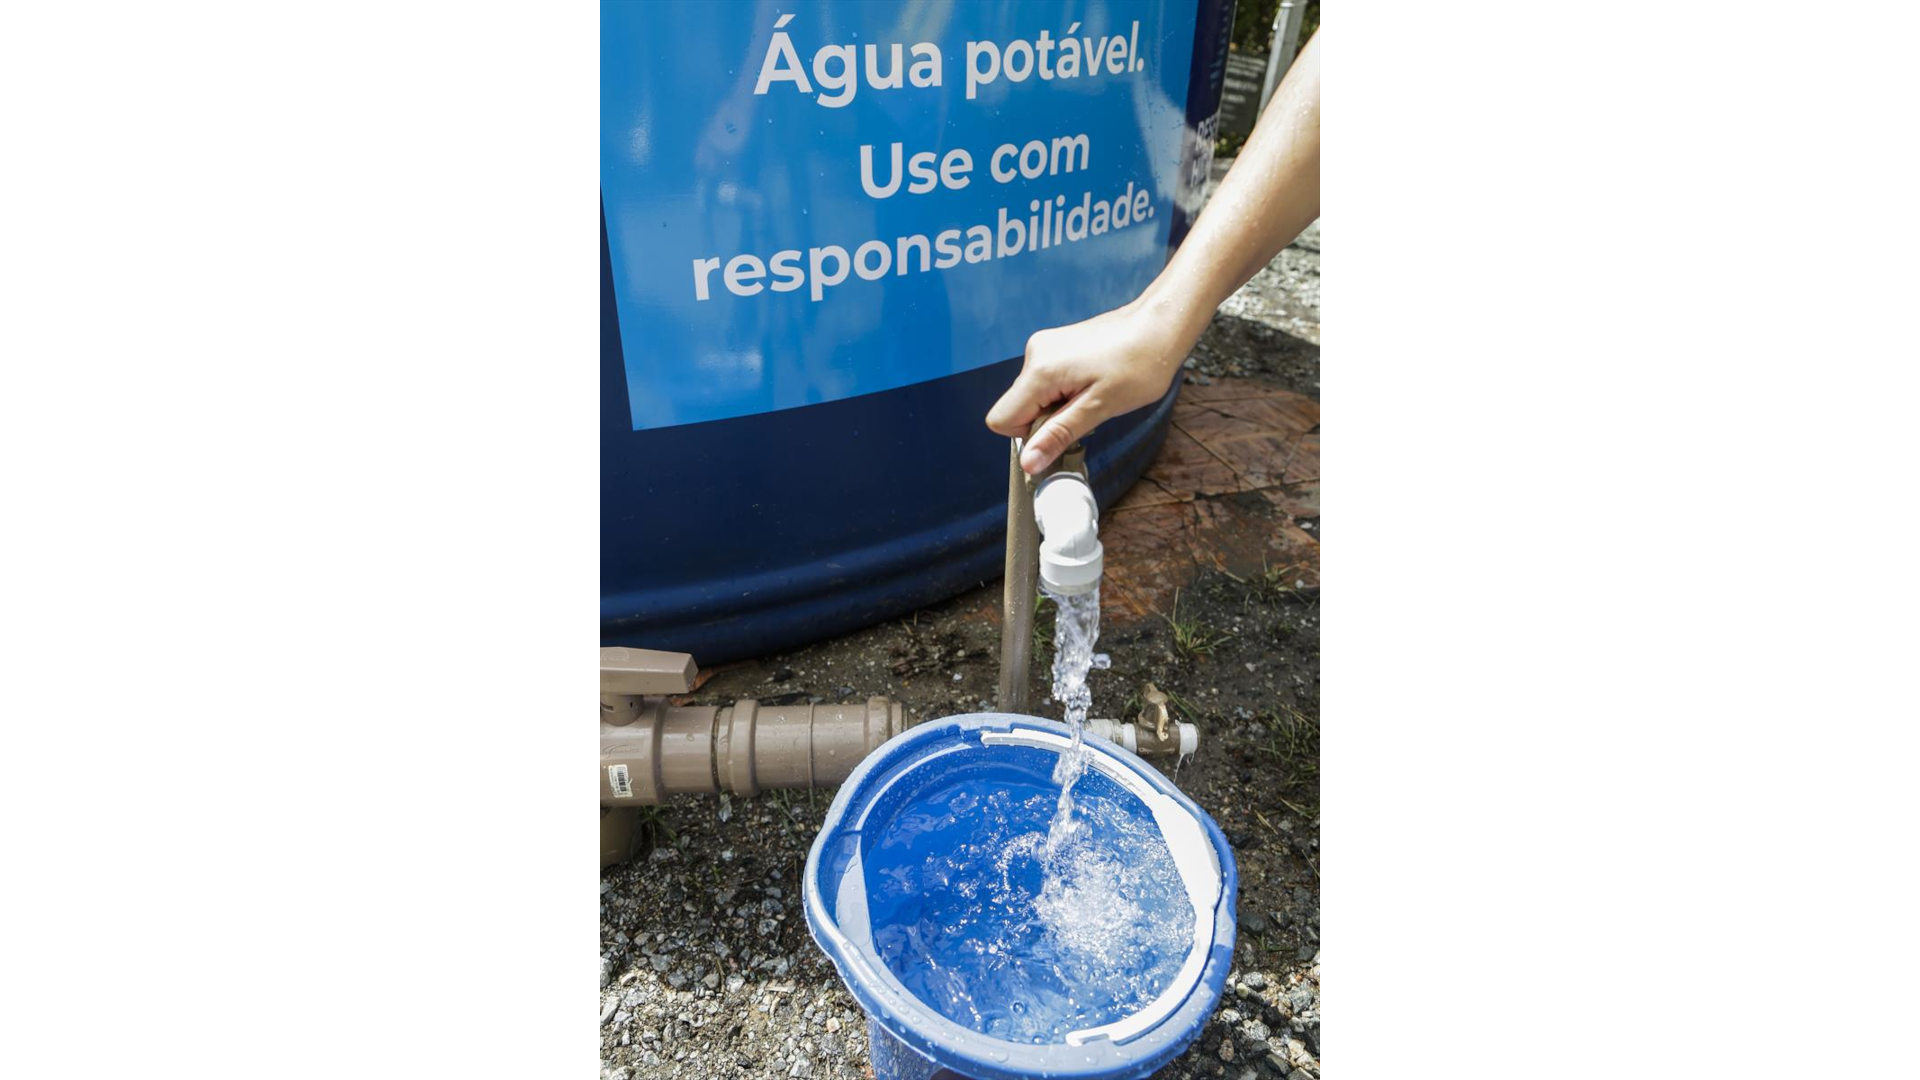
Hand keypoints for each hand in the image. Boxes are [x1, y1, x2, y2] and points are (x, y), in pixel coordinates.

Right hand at [985, 298, 1196, 473]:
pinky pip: (1046, 382)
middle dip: (1047, 420)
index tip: (1063, 431)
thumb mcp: (1101, 407)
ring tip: (1095, 394)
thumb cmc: (1140, 363)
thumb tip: (1028, 462)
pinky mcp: (1055, 347)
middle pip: (1018, 408)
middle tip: (1088, 410)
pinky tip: (1093, 384)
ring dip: (1059, 406)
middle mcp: (1035, 354)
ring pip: (1033, 396)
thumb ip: (1059, 434)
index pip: (1002, 419)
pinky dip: (1064, 392)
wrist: (1160, 325)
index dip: (1029, 436)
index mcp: (1041, 370)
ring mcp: (1044, 347)